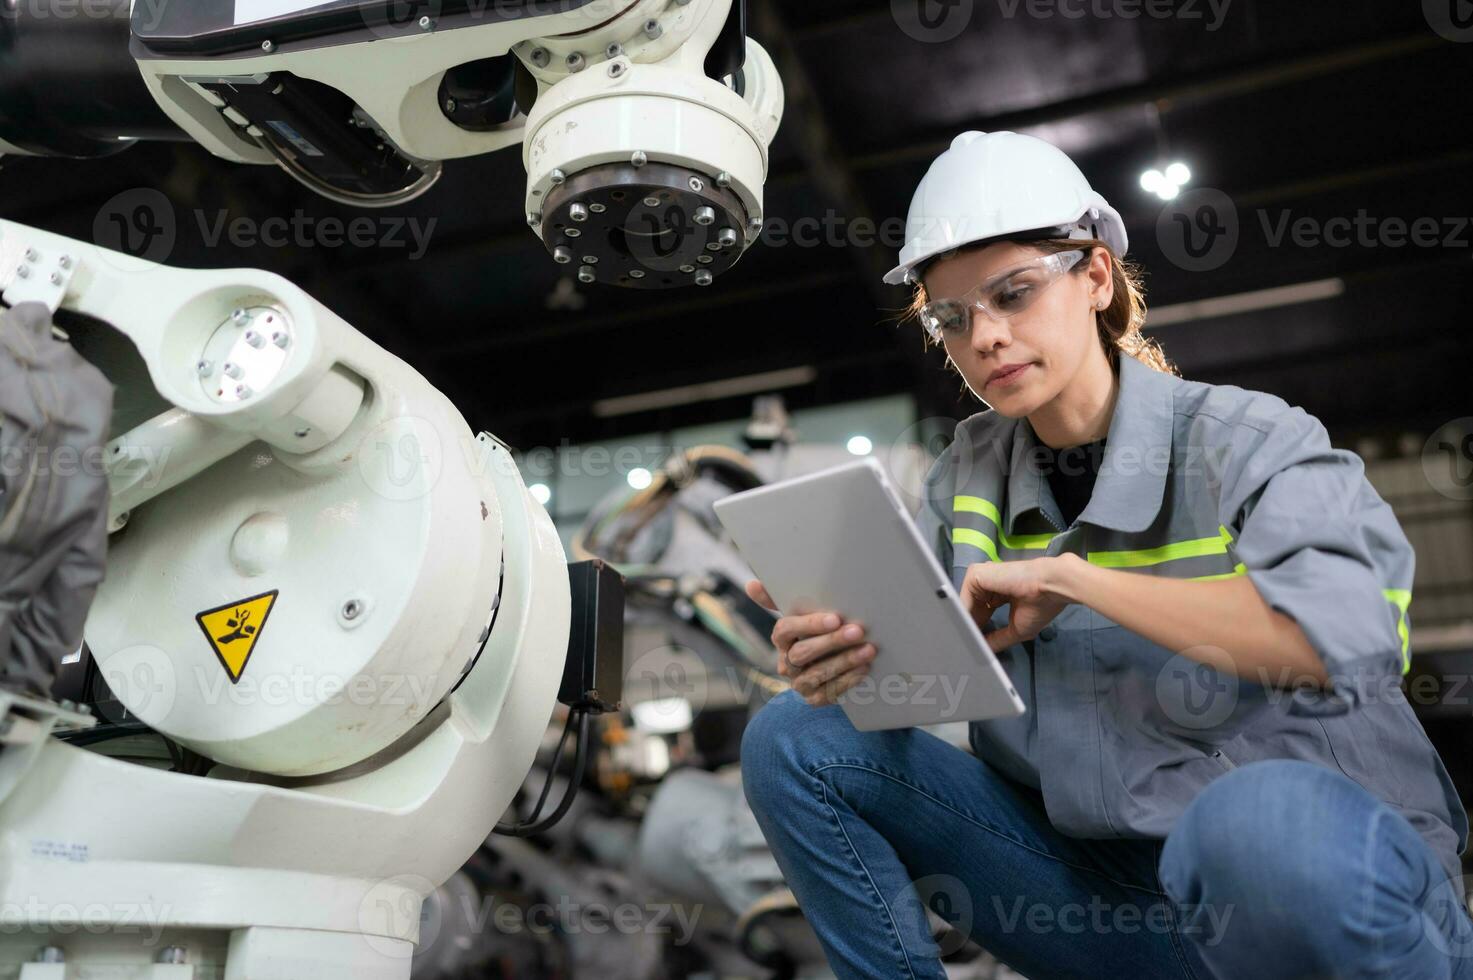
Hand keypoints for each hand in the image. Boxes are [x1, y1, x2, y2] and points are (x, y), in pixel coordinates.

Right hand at [745, 579, 875, 705]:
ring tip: (868, 650)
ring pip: (817, 674)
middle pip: (802, 653)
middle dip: (831, 642)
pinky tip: (864, 668)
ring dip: (844, 661)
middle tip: (857, 631)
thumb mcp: (801, 613)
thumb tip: (751, 585)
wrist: (829, 663)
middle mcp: (786, 663)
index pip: (785, 630)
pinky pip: (829, 692)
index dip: (809, 625)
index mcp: (781, 638)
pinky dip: (848, 680)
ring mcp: (799, 683)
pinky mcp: (814, 699)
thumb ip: (778, 598)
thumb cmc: (816, 631)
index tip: (835, 618)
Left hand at [961, 556, 1075, 649]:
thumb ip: (998, 639)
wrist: (1051, 586)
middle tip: (965, 648)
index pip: (981, 612)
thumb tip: (983, 651)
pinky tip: (966, 631)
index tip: (973, 646)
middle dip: (969, 628)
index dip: (977, 628)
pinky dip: (963, 616)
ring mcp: (982, 577)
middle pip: (971, 608)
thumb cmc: (1041, 604)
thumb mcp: (1017, 629)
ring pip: (965, 604)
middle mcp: (989, 583)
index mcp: (999, 592)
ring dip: (964, 623)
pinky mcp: (975, 573)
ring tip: (964, 643)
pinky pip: (963, 598)